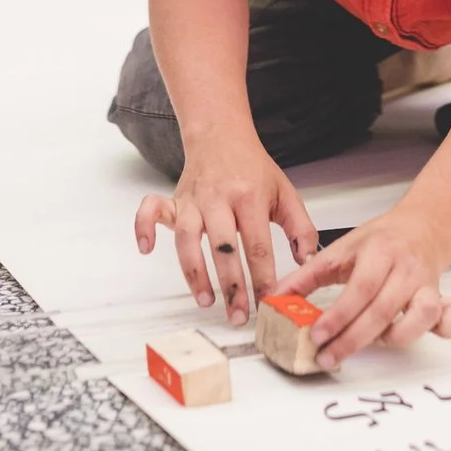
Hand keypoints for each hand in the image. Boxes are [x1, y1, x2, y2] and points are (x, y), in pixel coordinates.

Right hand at [134, 137, 318, 324]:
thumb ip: (301, 228)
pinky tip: (147, 248)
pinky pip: (151, 210)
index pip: (258, 246)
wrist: (222, 135)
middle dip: (231, 286)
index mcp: (250, 198)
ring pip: (188, 239)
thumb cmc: (253, 169)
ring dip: (194, 273)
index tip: (267, 303)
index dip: (263, 277)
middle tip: (238, 315)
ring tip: (205, 301)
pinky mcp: (174, 199)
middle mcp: (219, 199)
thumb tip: (307, 261)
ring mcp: (193, 200)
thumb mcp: (285, 193)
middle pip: (224, 248)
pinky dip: (143, 227)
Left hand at [270, 208, 450, 370]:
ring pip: (420, 317)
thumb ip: (307, 275)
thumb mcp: (340, 249)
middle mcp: (406, 270)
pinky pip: (449, 320)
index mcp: (380, 252)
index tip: (318, 336)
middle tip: (329, 356)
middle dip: (353, 339)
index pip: (360, 288)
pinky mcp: (440, 299)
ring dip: (394, 338)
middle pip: (383, 310)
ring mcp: (426, 285)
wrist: (422, 227)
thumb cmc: (382, 240)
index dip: (339, 316)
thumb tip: (276, 297)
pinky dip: (441, 331)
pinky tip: (418, 335)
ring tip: (372, 343)